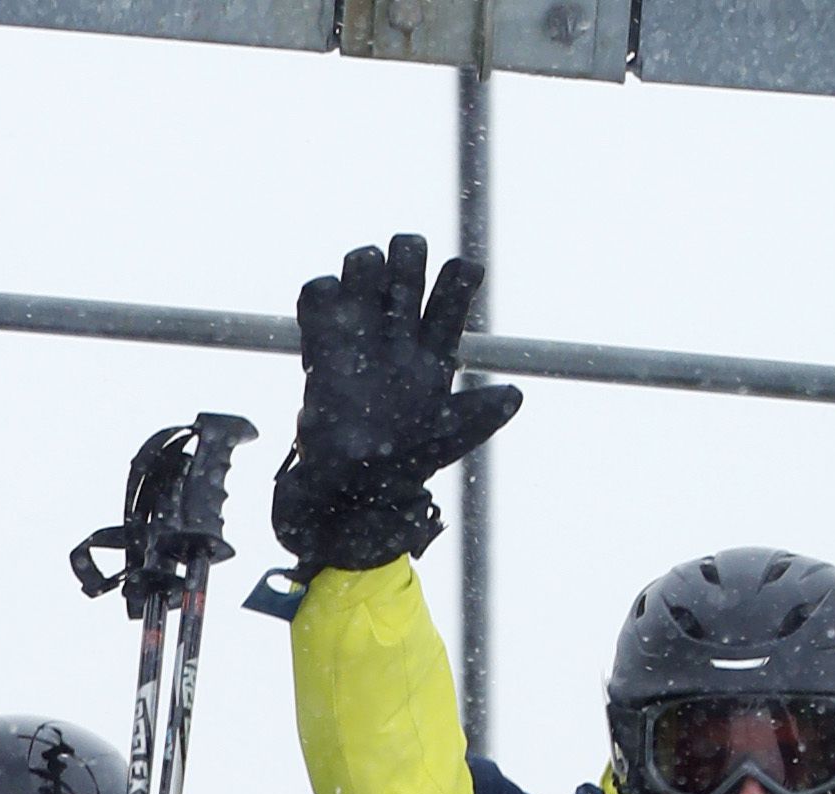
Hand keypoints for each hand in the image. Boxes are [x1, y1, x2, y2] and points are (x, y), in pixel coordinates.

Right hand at [270, 233, 525, 572]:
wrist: (341, 495)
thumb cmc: (397, 473)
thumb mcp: (443, 444)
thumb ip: (477, 417)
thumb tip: (515, 395)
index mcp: (433, 353)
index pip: (453, 295)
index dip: (460, 279)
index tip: (463, 275)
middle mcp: (397, 337)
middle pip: (408, 266)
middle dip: (408, 257)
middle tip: (404, 280)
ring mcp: (357, 335)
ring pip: (365, 268)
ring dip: (365, 265)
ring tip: (365, 288)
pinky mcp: (319, 343)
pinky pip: (319, 294)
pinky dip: (322, 292)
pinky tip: (328, 314)